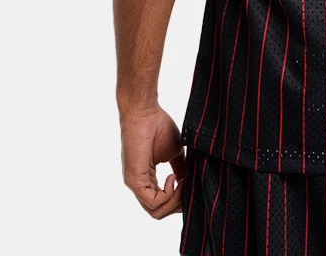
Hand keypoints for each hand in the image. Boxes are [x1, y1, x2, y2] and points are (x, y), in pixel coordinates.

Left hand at [119, 104, 186, 218]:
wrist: (145, 112)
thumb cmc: (158, 126)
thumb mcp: (175, 152)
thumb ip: (181, 169)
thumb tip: (191, 183)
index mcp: (147, 180)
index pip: (162, 204)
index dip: (179, 200)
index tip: (191, 186)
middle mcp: (140, 185)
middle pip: (159, 213)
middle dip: (179, 204)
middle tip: (189, 186)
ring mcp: (135, 185)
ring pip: (156, 211)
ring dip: (176, 200)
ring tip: (183, 181)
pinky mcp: (134, 181)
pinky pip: (154, 201)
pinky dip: (169, 194)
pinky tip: (174, 177)